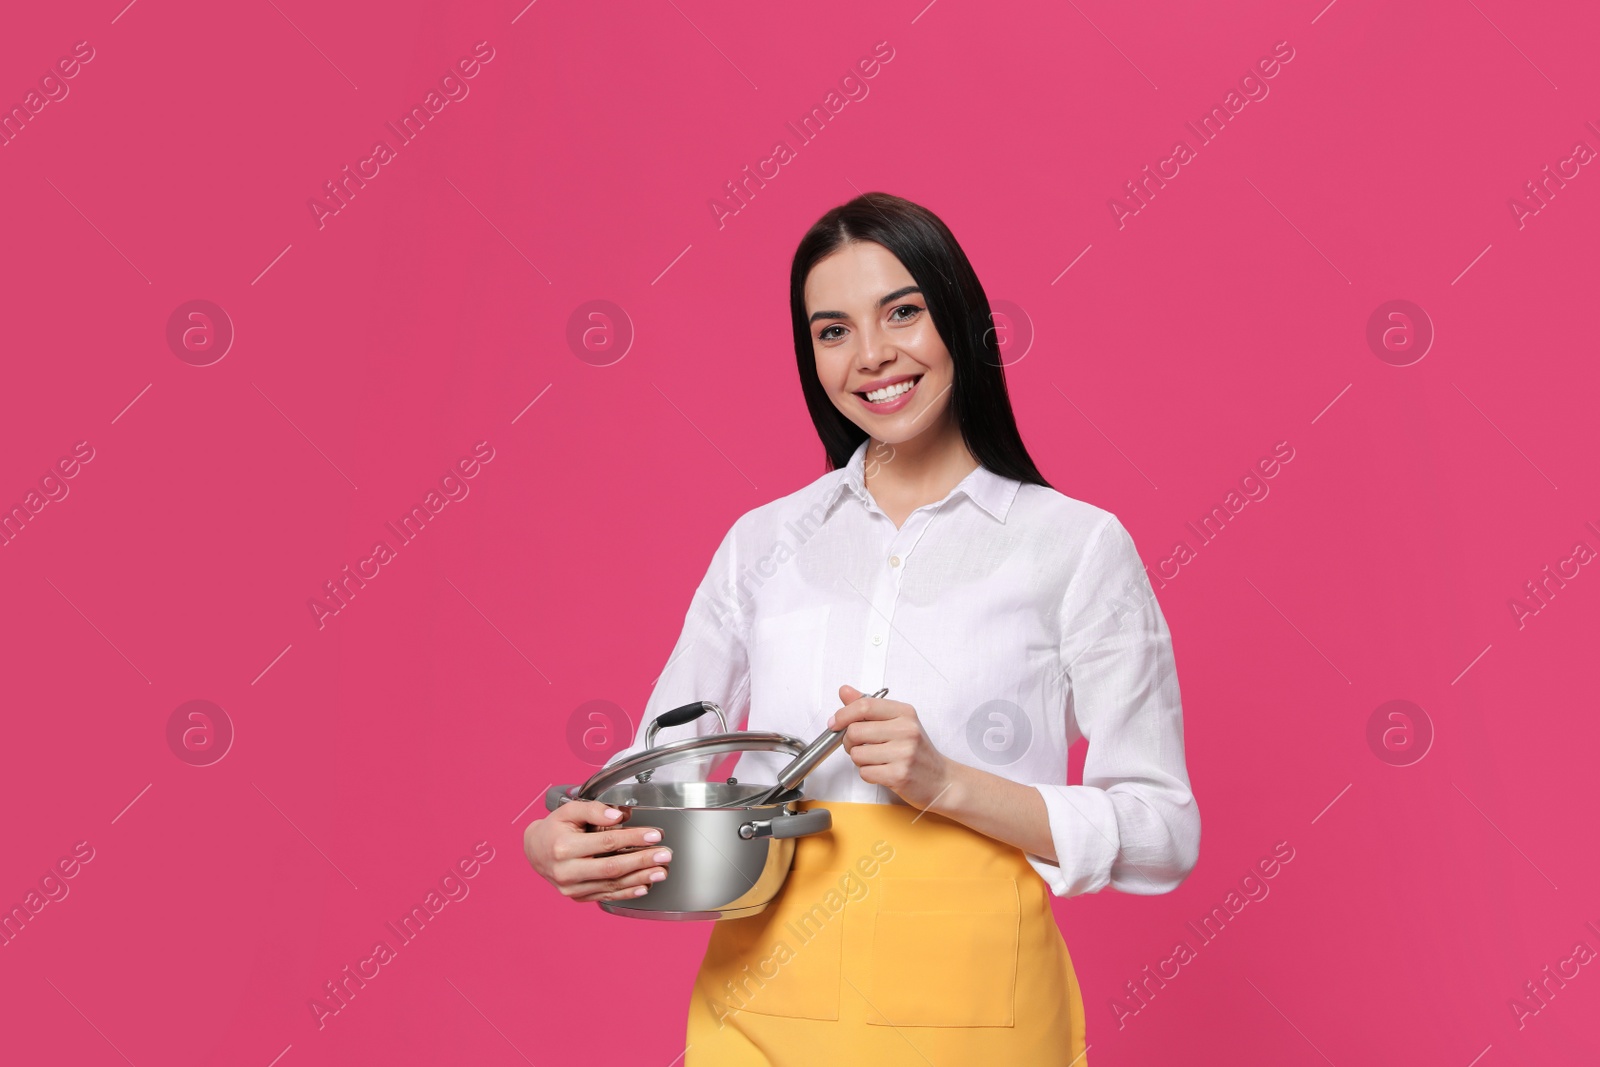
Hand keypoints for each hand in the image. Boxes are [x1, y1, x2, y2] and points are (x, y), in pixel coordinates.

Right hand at [523, 801, 672, 902]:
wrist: (535, 851)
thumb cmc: (554, 829)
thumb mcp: (569, 810)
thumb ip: (594, 809)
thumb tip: (618, 815)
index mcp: (564, 847)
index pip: (605, 842)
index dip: (632, 838)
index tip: (654, 834)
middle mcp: (566, 871)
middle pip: (611, 868)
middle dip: (642, 861)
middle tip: (664, 855)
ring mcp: (572, 888)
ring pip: (611, 885)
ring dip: (640, 879)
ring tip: (660, 871)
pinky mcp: (577, 897)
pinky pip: (606, 896)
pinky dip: (627, 893)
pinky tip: (644, 887)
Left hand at [827, 684, 953, 810]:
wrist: (940, 779)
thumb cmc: (917, 751)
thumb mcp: (897, 722)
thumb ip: (869, 707)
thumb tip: (845, 691)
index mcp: (904, 713)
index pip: (865, 706)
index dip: (843, 714)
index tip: (835, 723)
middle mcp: (906, 730)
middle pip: (855, 731)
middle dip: (849, 742)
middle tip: (860, 746)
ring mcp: (904, 753)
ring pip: (857, 754)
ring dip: (859, 760)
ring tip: (876, 759)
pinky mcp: (899, 775)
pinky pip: (865, 772)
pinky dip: (868, 773)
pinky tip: (882, 771)